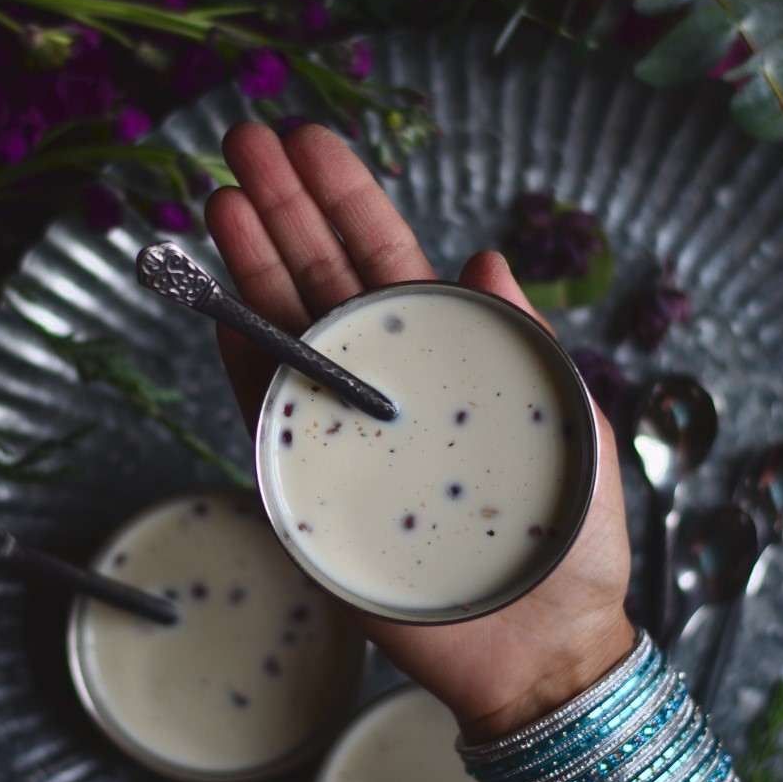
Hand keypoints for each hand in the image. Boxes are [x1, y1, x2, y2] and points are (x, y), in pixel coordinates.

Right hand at [204, 120, 634, 742]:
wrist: (535, 644)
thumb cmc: (564, 535)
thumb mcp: (566, 418)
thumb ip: (521, 338)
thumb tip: (487, 254)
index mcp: (446, 354)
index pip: (384, 257)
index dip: (345, 196)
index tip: (308, 140)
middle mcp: (384, 380)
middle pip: (321, 275)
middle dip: (282, 205)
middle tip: (243, 137)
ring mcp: (340, 428)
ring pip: (285, 327)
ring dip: (251, 262)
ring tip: (220, 194)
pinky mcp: (309, 485)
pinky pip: (264, 411)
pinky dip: (239, 353)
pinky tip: (216, 298)